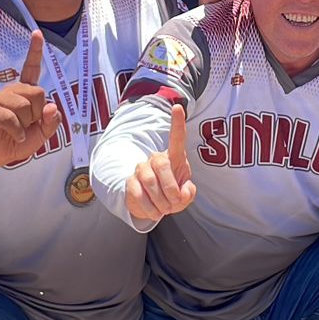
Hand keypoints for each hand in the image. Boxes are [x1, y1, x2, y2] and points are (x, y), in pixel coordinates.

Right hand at [0, 31, 62, 171]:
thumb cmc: (18, 141)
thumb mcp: (42, 134)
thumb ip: (51, 122)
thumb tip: (52, 107)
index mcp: (24, 93)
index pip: (31, 68)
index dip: (34, 51)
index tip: (37, 33)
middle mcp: (12, 91)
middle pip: (37, 93)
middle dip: (37, 114)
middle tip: (27, 125)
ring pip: (24, 106)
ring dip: (26, 125)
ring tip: (18, 131)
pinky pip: (11, 118)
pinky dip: (17, 132)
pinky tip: (15, 136)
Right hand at [126, 104, 196, 220]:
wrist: (153, 206)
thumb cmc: (172, 195)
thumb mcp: (185, 196)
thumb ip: (188, 193)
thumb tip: (183, 192)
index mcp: (174, 158)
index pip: (176, 138)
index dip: (177, 123)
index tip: (177, 107)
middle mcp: (156, 159)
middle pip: (162, 164)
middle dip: (171, 188)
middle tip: (175, 203)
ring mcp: (141, 169)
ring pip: (149, 181)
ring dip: (160, 201)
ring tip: (165, 210)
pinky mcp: (130, 182)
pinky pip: (137, 193)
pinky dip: (149, 207)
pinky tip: (154, 212)